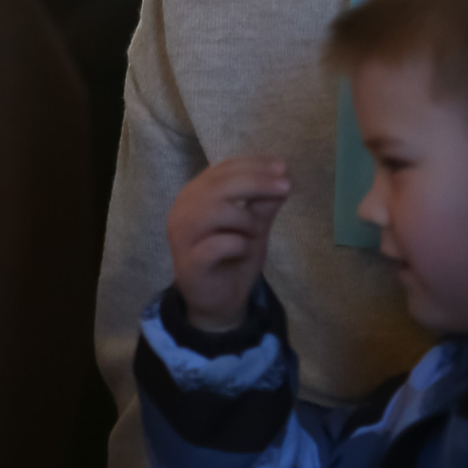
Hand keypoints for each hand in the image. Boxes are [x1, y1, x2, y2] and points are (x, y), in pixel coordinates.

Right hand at [166, 158, 290, 331]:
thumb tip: (283, 177)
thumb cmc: (233, 258)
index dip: (253, 165)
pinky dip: (238, 244)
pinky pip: (217, 244)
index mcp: (194, 196)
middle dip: (256, 182)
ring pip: (215, 211)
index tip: (283, 167)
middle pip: (218, 185)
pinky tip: (244, 249)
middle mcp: (182, 211)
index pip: (221, 170)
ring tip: (256, 233)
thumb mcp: (254, 226)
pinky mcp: (190, 262)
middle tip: (285, 187)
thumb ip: (263, 204)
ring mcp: (182, 237)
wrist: (218, 301)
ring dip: (246, 219)